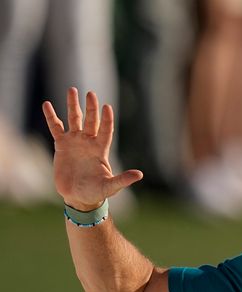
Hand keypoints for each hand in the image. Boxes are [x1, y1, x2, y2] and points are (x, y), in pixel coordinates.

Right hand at [42, 88, 142, 210]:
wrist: (78, 197)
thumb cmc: (96, 192)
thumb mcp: (110, 186)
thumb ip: (123, 179)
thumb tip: (139, 175)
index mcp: (101, 149)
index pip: (106, 130)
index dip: (107, 120)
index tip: (107, 107)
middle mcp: (89, 142)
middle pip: (91, 121)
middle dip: (91, 107)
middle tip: (91, 93)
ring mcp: (75, 142)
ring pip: (75, 119)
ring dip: (73, 105)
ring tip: (72, 90)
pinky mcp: (61, 145)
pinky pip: (56, 128)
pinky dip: (51, 117)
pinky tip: (47, 104)